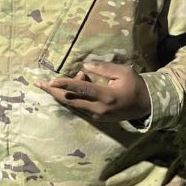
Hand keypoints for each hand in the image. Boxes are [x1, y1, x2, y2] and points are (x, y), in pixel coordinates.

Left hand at [36, 61, 150, 122]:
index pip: (81, 89)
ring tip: (55, 82)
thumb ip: (103, 69)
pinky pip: (78, 107)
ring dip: (62, 93)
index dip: (65, 85)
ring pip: (72, 105)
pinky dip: (71, 97)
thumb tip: (84, 67)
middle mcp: (99, 109)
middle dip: (53, 92)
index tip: (50, 81)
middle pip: (70, 100)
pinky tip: (71, 86)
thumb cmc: (135, 85)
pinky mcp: (96, 118)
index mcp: (107, 96)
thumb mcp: (124, 72)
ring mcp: (97, 116)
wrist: (146, 106)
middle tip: (39, 84)